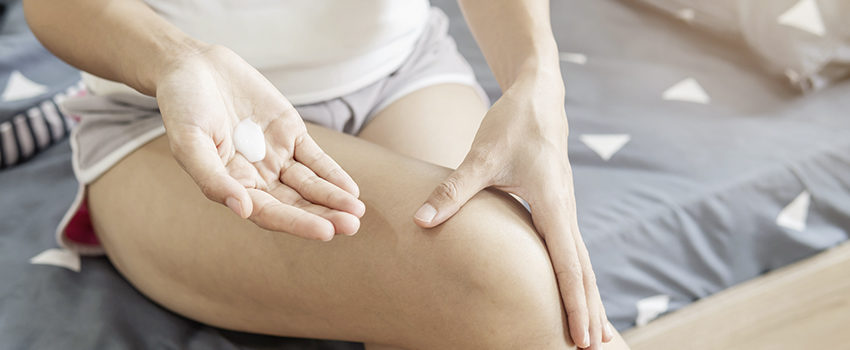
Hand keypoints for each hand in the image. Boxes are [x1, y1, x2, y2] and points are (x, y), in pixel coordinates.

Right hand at [155, 45, 364, 240]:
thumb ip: (213, 178)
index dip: (297, 223)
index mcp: (231, 186)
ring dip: (333, 198)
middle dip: (323, 215)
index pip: (269, 213)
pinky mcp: (289, 133)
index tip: (325, 232)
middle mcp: (257, 177)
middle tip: (351, 226)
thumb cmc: (182, 107)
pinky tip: (351, 191)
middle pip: (295, 203)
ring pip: (309, 184)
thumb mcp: (189, 142)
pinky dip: (333, 173)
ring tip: (356, 213)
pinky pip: (316, 158)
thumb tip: (242, 210)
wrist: (192, 66)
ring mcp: (276, 155)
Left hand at [413, 77, 613, 347]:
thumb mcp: (481, 156)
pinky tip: (571, 292)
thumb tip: (422, 220)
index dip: (575, 303)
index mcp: (552, 203)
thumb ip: (453, 191)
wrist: (538, 95)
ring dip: (587, 297)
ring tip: (592, 333)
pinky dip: (575, 277)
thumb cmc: (513, 123)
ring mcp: (564, 209)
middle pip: (583, 271)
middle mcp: (564, 210)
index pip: (568, 264)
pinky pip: (570, 250)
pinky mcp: (556, 206)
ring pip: (580, 262)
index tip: (582, 337)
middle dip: (590, 311)